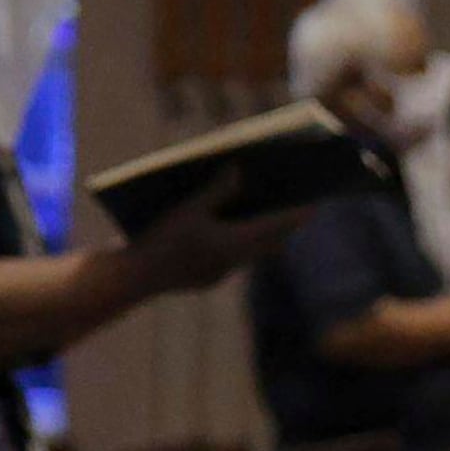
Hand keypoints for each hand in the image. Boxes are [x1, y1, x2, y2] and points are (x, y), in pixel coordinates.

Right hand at [122, 172, 318, 295]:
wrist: (134, 278)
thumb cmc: (159, 239)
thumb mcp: (188, 208)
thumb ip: (217, 191)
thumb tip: (238, 172)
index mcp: (233, 244)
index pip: (274, 227)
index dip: (296, 214)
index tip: (316, 203)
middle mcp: (232, 262)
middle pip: (268, 242)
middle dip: (283, 225)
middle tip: (298, 206)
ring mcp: (219, 273)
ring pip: (251, 253)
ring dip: (261, 236)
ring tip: (270, 216)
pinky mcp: (206, 278)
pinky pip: (233, 258)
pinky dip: (240, 243)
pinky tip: (232, 231)